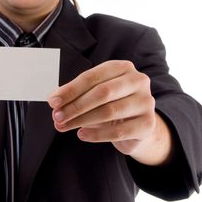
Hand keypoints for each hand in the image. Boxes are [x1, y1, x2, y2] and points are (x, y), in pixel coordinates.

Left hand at [48, 60, 171, 164]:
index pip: (92, 77)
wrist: (138, 126)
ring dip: (82, 120)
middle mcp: (138, 81)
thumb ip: (76, 95)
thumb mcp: (94, 95)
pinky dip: (96, 134)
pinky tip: (82, 134)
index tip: (52, 102)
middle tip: (57, 117)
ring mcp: (146, 102)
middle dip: (76, 106)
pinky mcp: (148, 124)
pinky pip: (118, 132)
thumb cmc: (112, 104)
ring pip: (109, 111)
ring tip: (64, 127)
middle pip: (102, 92)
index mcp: (122, 67)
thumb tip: (54, 101)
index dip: (70, 90)